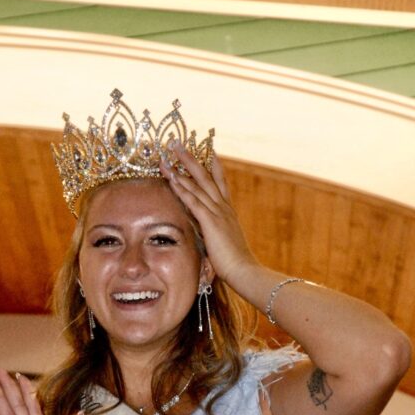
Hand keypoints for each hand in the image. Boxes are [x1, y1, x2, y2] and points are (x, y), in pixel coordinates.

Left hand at [160, 143, 256, 291]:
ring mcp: (218, 213)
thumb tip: (207, 233)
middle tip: (178, 143)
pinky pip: (194, 201)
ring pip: (198, 184)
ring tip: (169, 153)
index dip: (212, 165)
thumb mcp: (225, 243)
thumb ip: (215, 234)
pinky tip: (172, 178)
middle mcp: (223, 207)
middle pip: (206, 176)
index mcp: (228, 212)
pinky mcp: (211, 222)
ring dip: (182, 168)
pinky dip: (183, 188)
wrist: (244, 271)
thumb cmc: (235, 263)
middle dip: (191, 159)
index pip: (219, 183)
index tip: (206, 150)